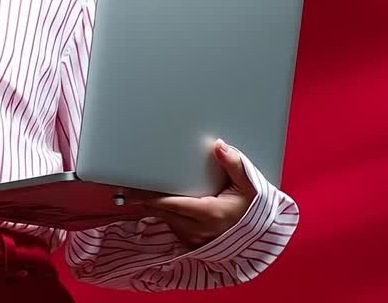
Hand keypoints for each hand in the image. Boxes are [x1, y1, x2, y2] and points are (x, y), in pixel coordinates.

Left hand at [138, 139, 255, 248]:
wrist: (262, 234)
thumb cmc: (253, 208)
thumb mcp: (250, 185)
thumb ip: (234, 164)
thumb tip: (219, 146)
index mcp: (210, 213)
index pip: (171, 204)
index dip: (149, 198)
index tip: (131, 191)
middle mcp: (200, 229)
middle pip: (162, 212)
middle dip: (144, 201)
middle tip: (125, 188)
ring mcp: (196, 238)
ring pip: (165, 220)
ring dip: (153, 208)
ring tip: (137, 194)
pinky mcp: (193, 242)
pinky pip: (172, 226)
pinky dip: (164, 215)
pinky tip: (157, 203)